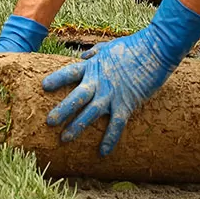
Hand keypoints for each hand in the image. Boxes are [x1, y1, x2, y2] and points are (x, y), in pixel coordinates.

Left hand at [43, 0, 199, 154]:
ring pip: (90, 114)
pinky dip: (110, 139)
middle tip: (49, 122)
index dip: (56, 79)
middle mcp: (99, 82)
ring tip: (64, 139)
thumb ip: (95, 53)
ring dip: (77, 127)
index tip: (43, 86)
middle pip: (76, 98)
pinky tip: (103, 153)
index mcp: (93, 67)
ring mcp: (112, 94)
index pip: (69, 73)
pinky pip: (116, 125)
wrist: (156, 49)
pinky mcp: (127, 104)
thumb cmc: (133, 45)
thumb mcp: (109, 46)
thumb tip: (83, 56)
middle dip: (62, 110)